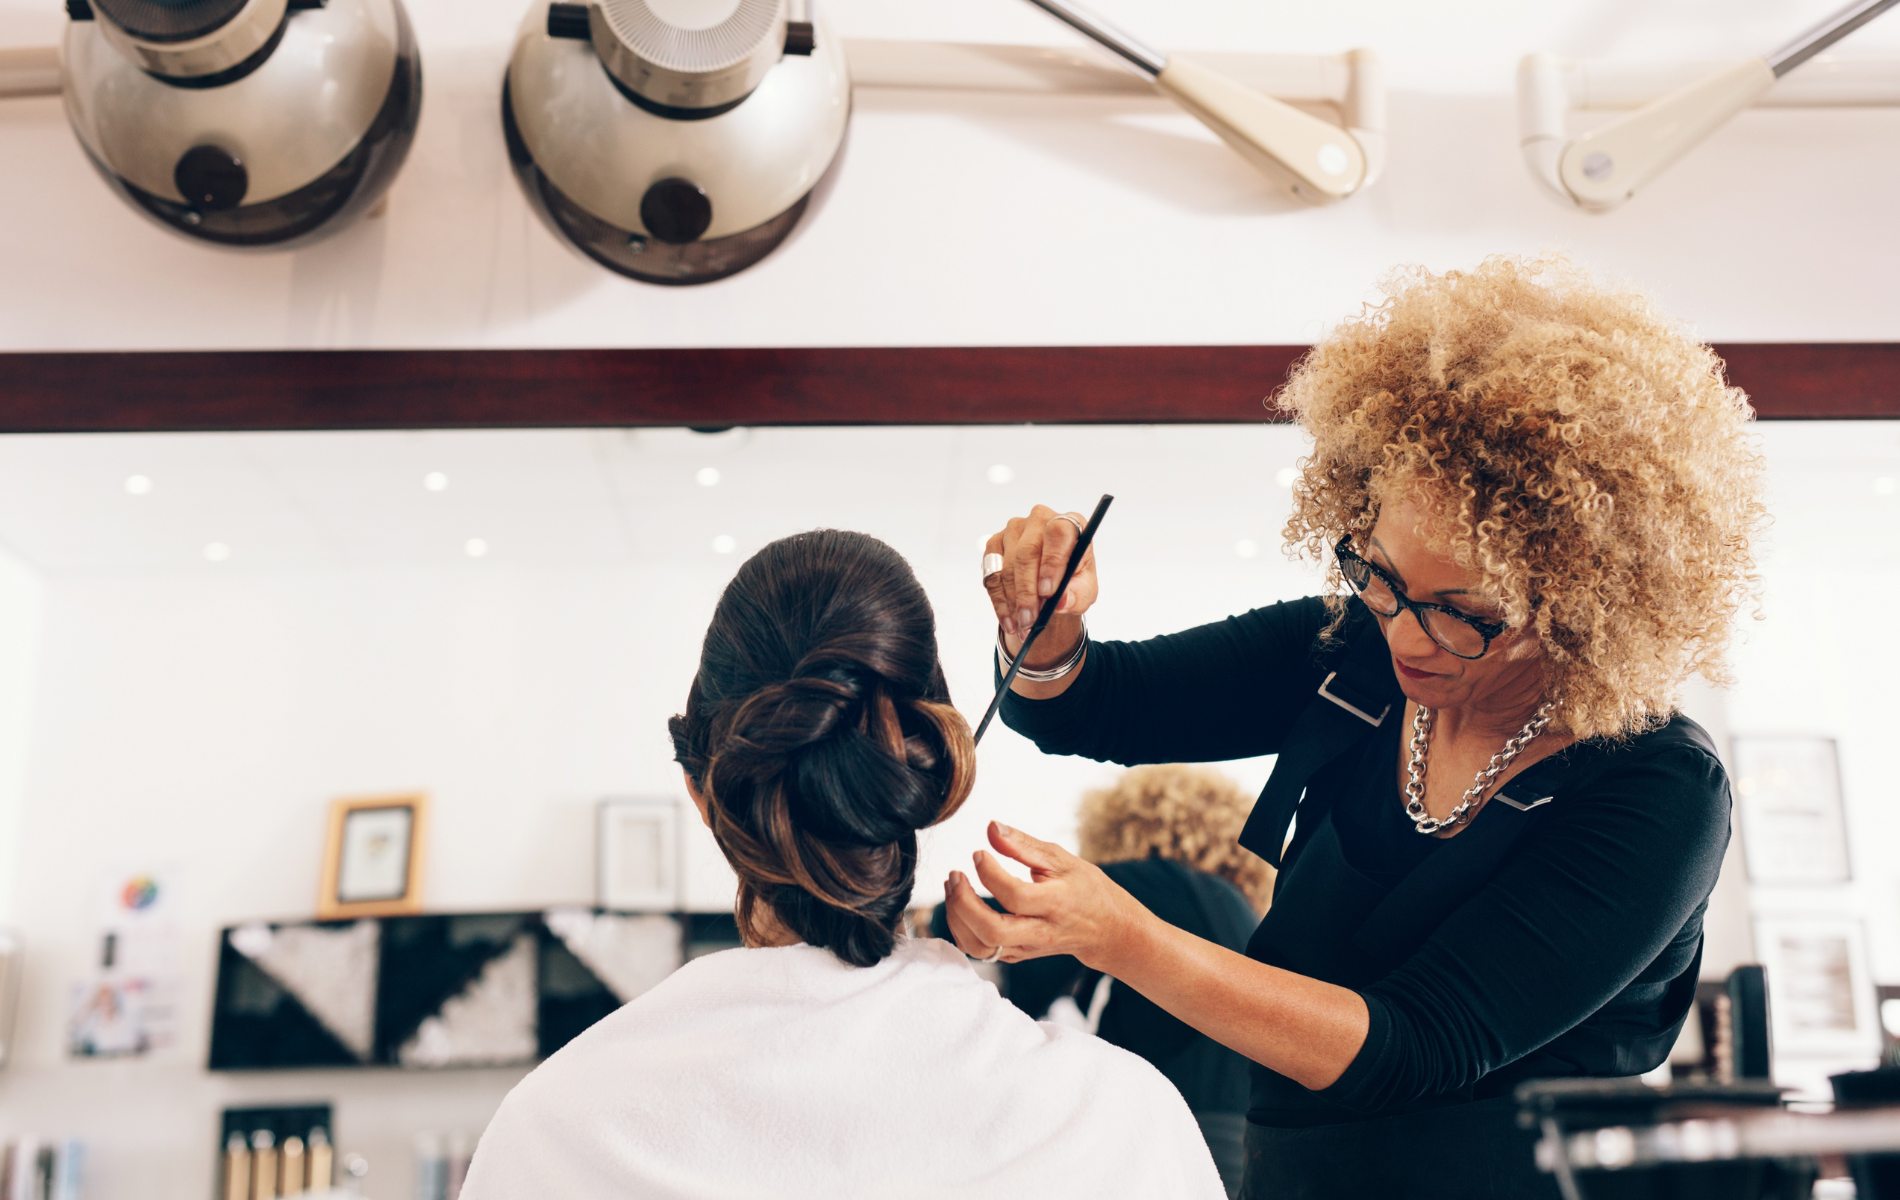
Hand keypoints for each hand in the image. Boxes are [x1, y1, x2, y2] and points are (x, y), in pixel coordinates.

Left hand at [942, 821, 1148, 968]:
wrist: (1107, 930)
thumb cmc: (1086, 889)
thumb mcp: (1062, 859)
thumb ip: (1024, 845)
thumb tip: (991, 827)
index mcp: (1057, 903)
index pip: (1016, 896)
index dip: (990, 873)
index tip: (979, 853)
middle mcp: (1041, 931)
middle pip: (992, 931)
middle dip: (963, 903)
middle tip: (955, 875)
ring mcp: (1027, 948)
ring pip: (982, 948)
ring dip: (957, 919)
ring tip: (953, 888)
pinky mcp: (1017, 955)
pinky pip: (982, 951)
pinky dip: (962, 930)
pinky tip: (961, 905)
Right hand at [983, 506, 1099, 639]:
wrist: (1052, 581)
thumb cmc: (1072, 579)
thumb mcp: (1084, 591)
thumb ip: (1078, 595)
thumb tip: (1062, 602)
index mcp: (1069, 523)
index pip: (1058, 533)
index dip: (1052, 563)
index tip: (1049, 593)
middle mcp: (1040, 519)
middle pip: (1027, 552)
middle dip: (1028, 592)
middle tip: (1030, 620)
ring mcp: (1014, 529)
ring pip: (1007, 566)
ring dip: (1013, 602)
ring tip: (1023, 626)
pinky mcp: (995, 543)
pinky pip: (992, 575)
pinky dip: (1000, 602)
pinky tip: (1009, 620)